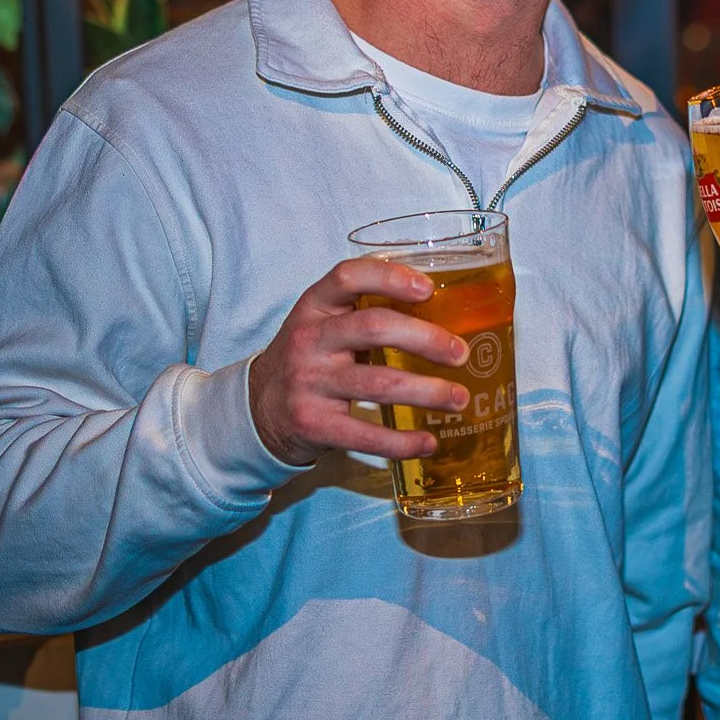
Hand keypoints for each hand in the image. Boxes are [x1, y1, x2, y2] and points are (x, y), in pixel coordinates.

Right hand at [247, 258, 468, 467]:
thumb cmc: (311, 358)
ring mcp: (309, 383)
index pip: (348, 277)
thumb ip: (367, 313)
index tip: (428, 289)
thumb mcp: (325, 324)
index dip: (390, 278)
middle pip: (374, 328)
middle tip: (461, 353)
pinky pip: (366, 435)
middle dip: (427, 339)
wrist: (259, 409)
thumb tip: (446, 314)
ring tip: (459, 399)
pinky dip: (403, 442)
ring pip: (379, 385)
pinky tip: (429, 442)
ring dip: (429, 392)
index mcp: (315, 307)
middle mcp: (309, 340)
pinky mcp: (313, 424)